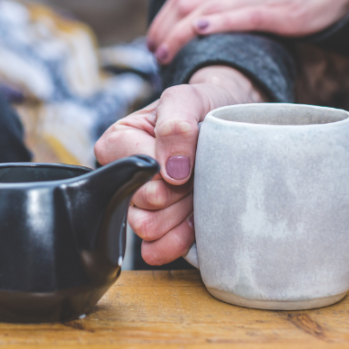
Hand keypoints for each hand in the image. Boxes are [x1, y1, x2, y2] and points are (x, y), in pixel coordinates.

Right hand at [94, 66, 264, 265]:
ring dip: (181, 215)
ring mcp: (140, 205)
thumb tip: (172, 170)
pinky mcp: (159, 228)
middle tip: (198, 175)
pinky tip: (196, 225)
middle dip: (179, 194)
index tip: (189, 159)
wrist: (230, 122)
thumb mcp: (188, 98)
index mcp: (118, 142)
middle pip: (143, 205)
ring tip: (199, 194)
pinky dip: (178, 242)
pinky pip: (156, 250)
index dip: (167, 171)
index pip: (136, 172)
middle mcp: (123, 176)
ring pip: (149, 229)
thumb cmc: (203, 106)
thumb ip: (175, 125)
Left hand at [147, 0, 348, 62]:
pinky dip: (218, 22)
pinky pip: (243, 15)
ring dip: (179, 34)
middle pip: (187, 2)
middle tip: (153, 53)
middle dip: (164, 29)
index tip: (152, 39)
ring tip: (165, 56)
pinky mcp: (281, 9)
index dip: (162, 16)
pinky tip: (198, 32)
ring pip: (206, 9)